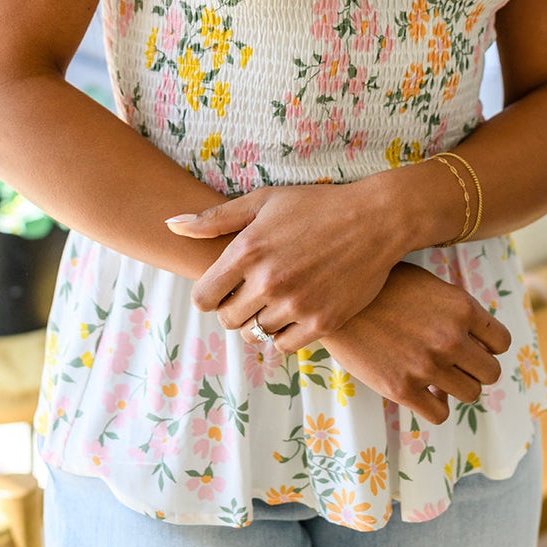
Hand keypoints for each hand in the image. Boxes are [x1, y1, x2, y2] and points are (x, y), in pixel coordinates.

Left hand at [167, 182, 403, 354]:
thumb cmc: (316, 205)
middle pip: (227, 319)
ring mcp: (295, 304)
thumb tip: (171, 225)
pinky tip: (293, 313)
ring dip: (259, 322)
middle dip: (233, 308)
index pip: (204, 298)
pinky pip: (284, 345)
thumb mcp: (264, 201)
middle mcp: (267, 280)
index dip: (209, 295)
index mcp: (248, 250)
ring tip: (275, 301)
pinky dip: (283, 335)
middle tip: (252, 293)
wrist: (375, 220)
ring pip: (255, 334)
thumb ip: (214, 219)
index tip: (223, 288)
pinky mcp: (322, 322)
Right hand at [321, 262, 511, 427]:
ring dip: (456, 387)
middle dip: (475, 369)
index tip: (473, 346)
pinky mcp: (402, 390)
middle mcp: (451, 338)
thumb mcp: (427, 283)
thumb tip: (477, 339)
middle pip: (490, 373)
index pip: (501, 342)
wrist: (333, 300)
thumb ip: (456, 309)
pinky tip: (421, 390)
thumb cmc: (380, 286)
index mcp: (461, 307)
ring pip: (469, 394)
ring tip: (436, 376)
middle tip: (455, 364)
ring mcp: (427, 366)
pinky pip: (440, 414)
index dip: (488, 346)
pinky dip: (435, 405)